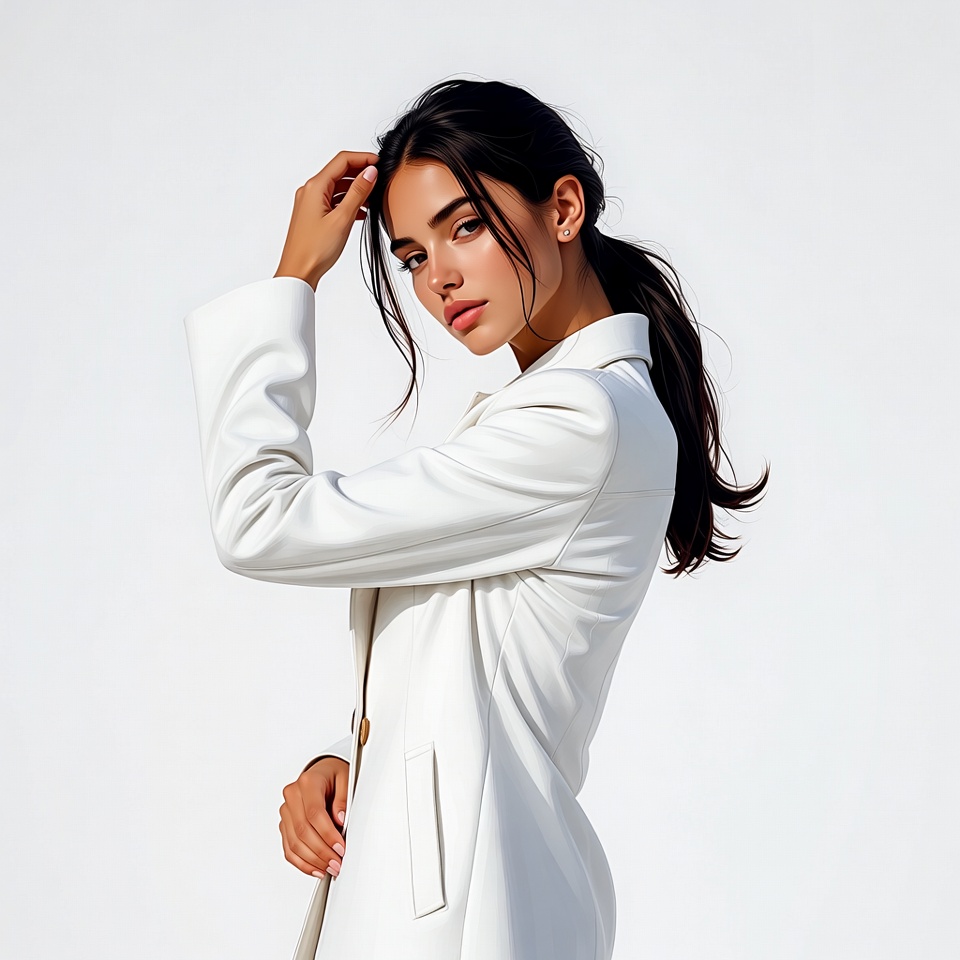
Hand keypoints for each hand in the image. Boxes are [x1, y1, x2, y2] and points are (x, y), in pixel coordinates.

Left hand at [274, 151, 379, 290]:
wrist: (298, 272)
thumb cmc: (314, 249)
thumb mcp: (342, 218)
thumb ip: (357, 193)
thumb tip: (370, 172)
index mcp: (315, 187)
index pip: (342, 161)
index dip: (362, 158)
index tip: (379, 162)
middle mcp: (310, 191)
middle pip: (339, 172)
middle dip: (360, 173)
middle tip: (379, 180)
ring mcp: (311, 203)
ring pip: (337, 187)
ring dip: (355, 189)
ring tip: (373, 199)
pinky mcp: (313, 215)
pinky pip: (333, 201)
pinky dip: (348, 202)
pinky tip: (361, 212)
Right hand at [279, 756, 349, 877]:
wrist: (322, 774)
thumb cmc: (334, 776)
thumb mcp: (347, 778)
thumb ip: (344, 798)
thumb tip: (339, 819)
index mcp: (308, 782)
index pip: (314, 813)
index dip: (327, 834)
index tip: (341, 848)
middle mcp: (292, 796)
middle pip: (303, 830)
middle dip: (322, 851)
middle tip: (337, 862)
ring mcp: (286, 811)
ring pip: (294, 843)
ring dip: (313, 861)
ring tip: (330, 868)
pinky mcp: (284, 825)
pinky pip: (289, 849)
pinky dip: (302, 863)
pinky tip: (317, 868)